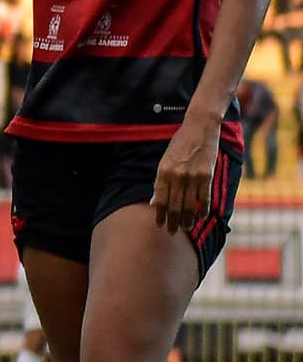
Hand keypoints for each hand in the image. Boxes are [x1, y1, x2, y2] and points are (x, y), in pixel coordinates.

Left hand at [150, 119, 218, 234]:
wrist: (199, 128)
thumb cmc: (180, 144)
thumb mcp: (165, 160)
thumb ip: (160, 181)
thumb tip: (155, 201)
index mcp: (163, 171)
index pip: (160, 200)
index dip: (160, 215)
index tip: (160, 225)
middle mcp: (177, 176)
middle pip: (174, 206)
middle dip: (173, 221)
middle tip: (172, 232)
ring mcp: (192, 176)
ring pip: (189, 205)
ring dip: (187, 219)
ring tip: (186, 228)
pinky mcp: (206, 176)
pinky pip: (204, 198)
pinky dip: (203, 210)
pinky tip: (201, 217)